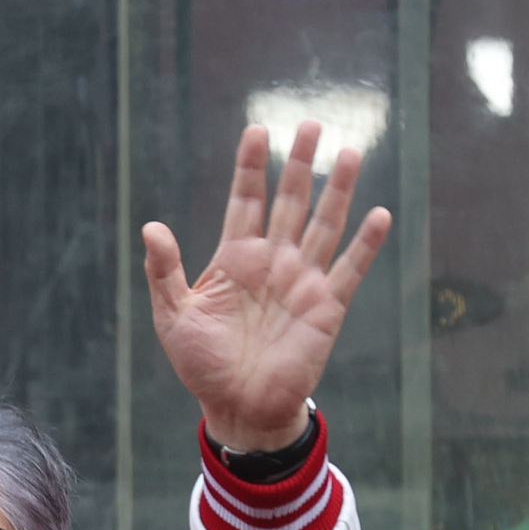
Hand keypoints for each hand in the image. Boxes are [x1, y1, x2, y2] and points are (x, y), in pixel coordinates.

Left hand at [139, 122, 389, 452]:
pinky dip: (365, 244)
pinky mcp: (327, 307)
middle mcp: (272, 262)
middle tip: (309, 122)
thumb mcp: (174, 316)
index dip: (250, 167)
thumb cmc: (202, 364)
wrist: (237, 407)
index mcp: (234, 259)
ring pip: (323, 224)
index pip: (245, 201)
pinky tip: (378, 214)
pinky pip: (350, 269)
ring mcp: (302, 281)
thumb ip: (164, 271)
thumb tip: (150, 227)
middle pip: (288, 201)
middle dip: (298, 163)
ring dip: (337, 189)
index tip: (255, 130)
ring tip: (348, 151)